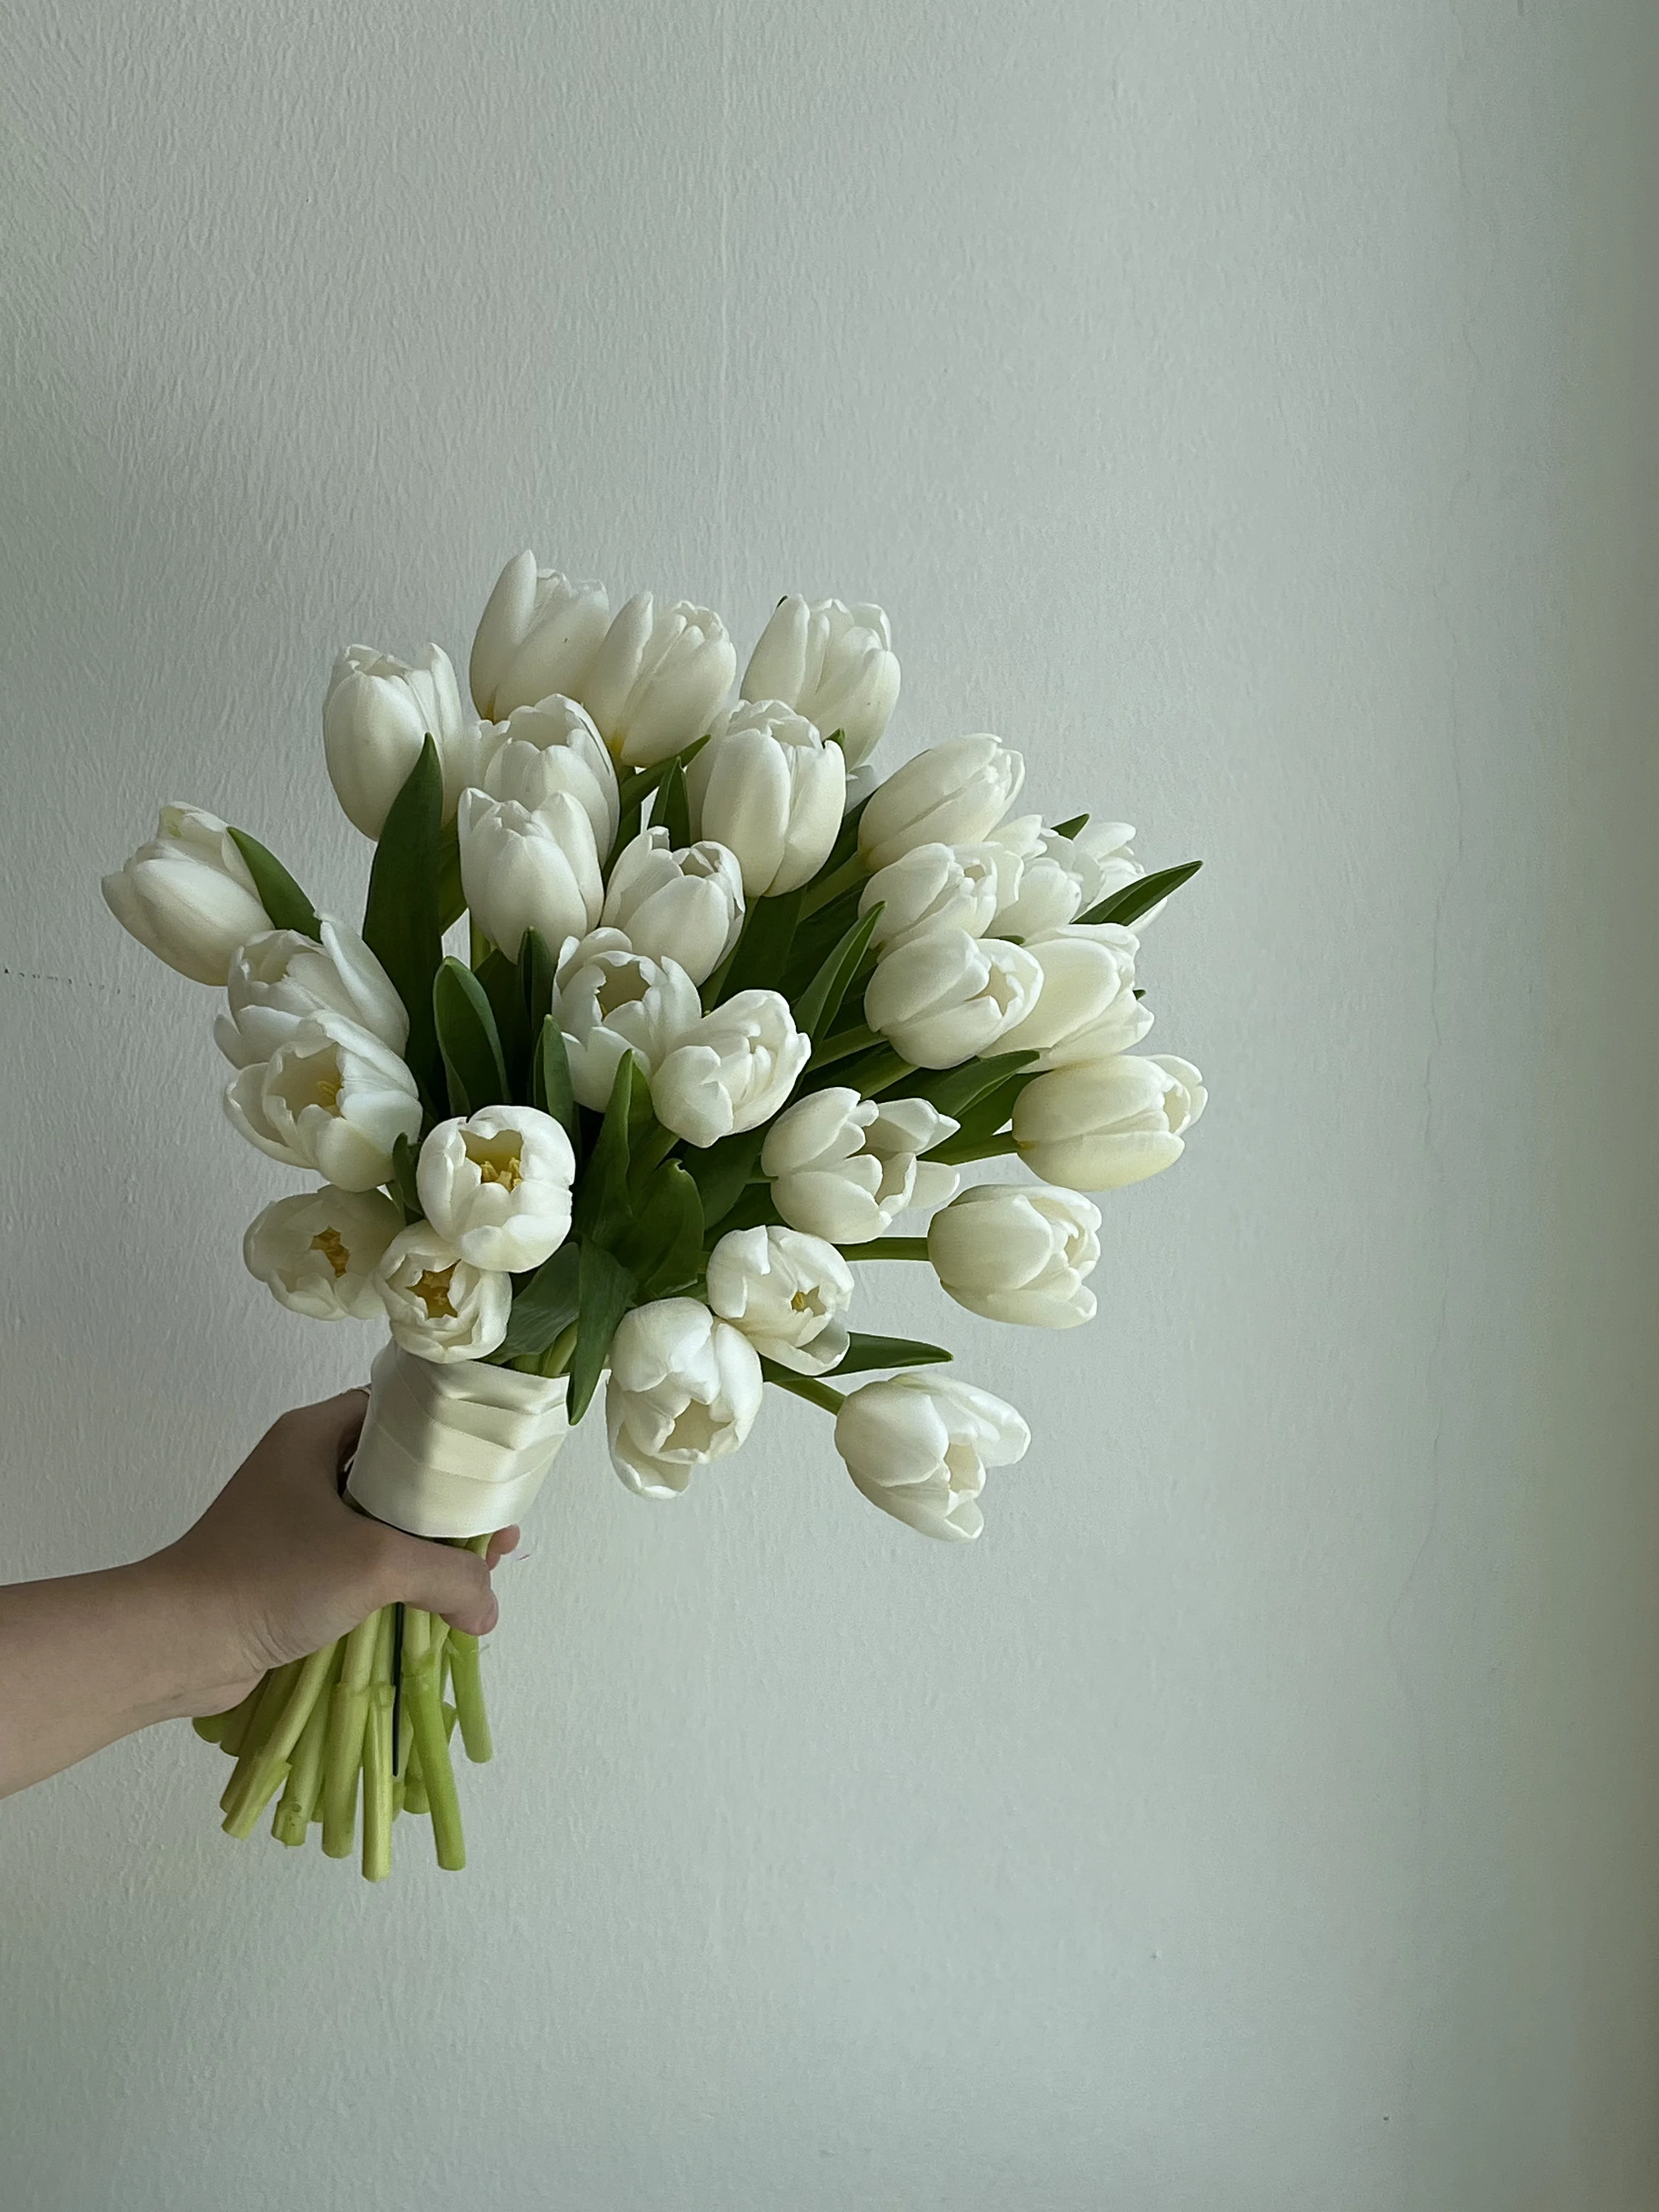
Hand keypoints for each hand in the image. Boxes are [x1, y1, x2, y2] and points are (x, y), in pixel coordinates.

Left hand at [150, 1389, 520, 1718]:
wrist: (178, 1644)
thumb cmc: (268, 1578)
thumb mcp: (375, 1564)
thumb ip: (448, 1576)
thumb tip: (487, 1609)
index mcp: (315, 1435)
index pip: (400, 1412)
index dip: (451, 1437)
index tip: (493, 1472)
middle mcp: (305, 1467)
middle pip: (399, 1473)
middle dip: (449, 1507)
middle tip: (493, 1538)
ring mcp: (296, 1521)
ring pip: (382, 1523)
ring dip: (427, 1550)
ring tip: (473, 1580)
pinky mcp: (291, 1569)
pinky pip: (359, 1563)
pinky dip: (395, 1580)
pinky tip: (429, 1606)